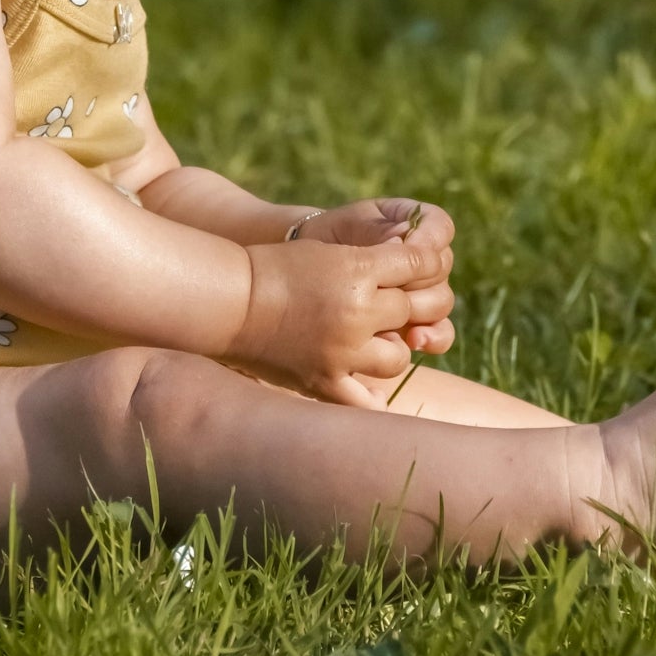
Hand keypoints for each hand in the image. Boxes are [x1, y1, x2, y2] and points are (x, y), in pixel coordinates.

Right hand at [231, 235, 454, 408]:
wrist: (231, 299)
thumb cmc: (276, 268)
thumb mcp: (327, 252)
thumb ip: (371, 265)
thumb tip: (414, 278)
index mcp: (357, 271)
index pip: (418, 266)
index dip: (424, 266)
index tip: (420, 270)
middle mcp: (357, 312)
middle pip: (410, 310)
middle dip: (404, 306)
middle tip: (389, 307)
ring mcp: (342, 352)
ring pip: (398, 357)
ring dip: (390, 348)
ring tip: (370, 343)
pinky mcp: (324, 381)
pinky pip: (367, 402)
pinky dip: (374, 398)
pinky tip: (371, 389)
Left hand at [298, 198, 455, 356]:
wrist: (307, 274)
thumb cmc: (329, 240)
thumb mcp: (348, 226)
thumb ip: (376, 231)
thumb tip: (401, 243)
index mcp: (415, 223)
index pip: (439, 227)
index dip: (427, 238)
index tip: (400, 246)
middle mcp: (426, 258)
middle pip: (441, 268)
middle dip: (418, 279)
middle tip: (390, 287)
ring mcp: (424, 291)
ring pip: (441, 302)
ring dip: (424, 310)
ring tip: (398, 316)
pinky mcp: (418, 321)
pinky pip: (439, 332)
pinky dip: (433, 338)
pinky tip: (415, 341)